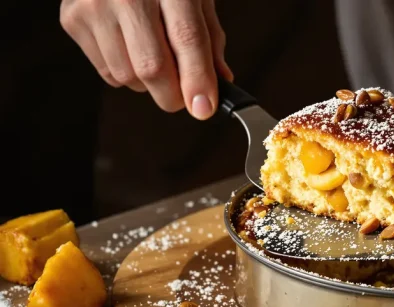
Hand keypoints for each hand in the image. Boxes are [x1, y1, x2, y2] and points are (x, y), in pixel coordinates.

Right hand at [60, 0, 232, 119]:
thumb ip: (208, 39)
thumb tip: (219, 82)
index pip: (187, 39)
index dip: (197, 79)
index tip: (204, 109)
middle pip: (152, 67)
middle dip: (173, 95)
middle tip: (182, 96)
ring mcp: (95, 5)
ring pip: (128, 77)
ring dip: (148, 84)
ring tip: (152, 55)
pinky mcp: (73, 19)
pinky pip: (107, 72)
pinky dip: (126, 73)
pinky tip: (129, 47)